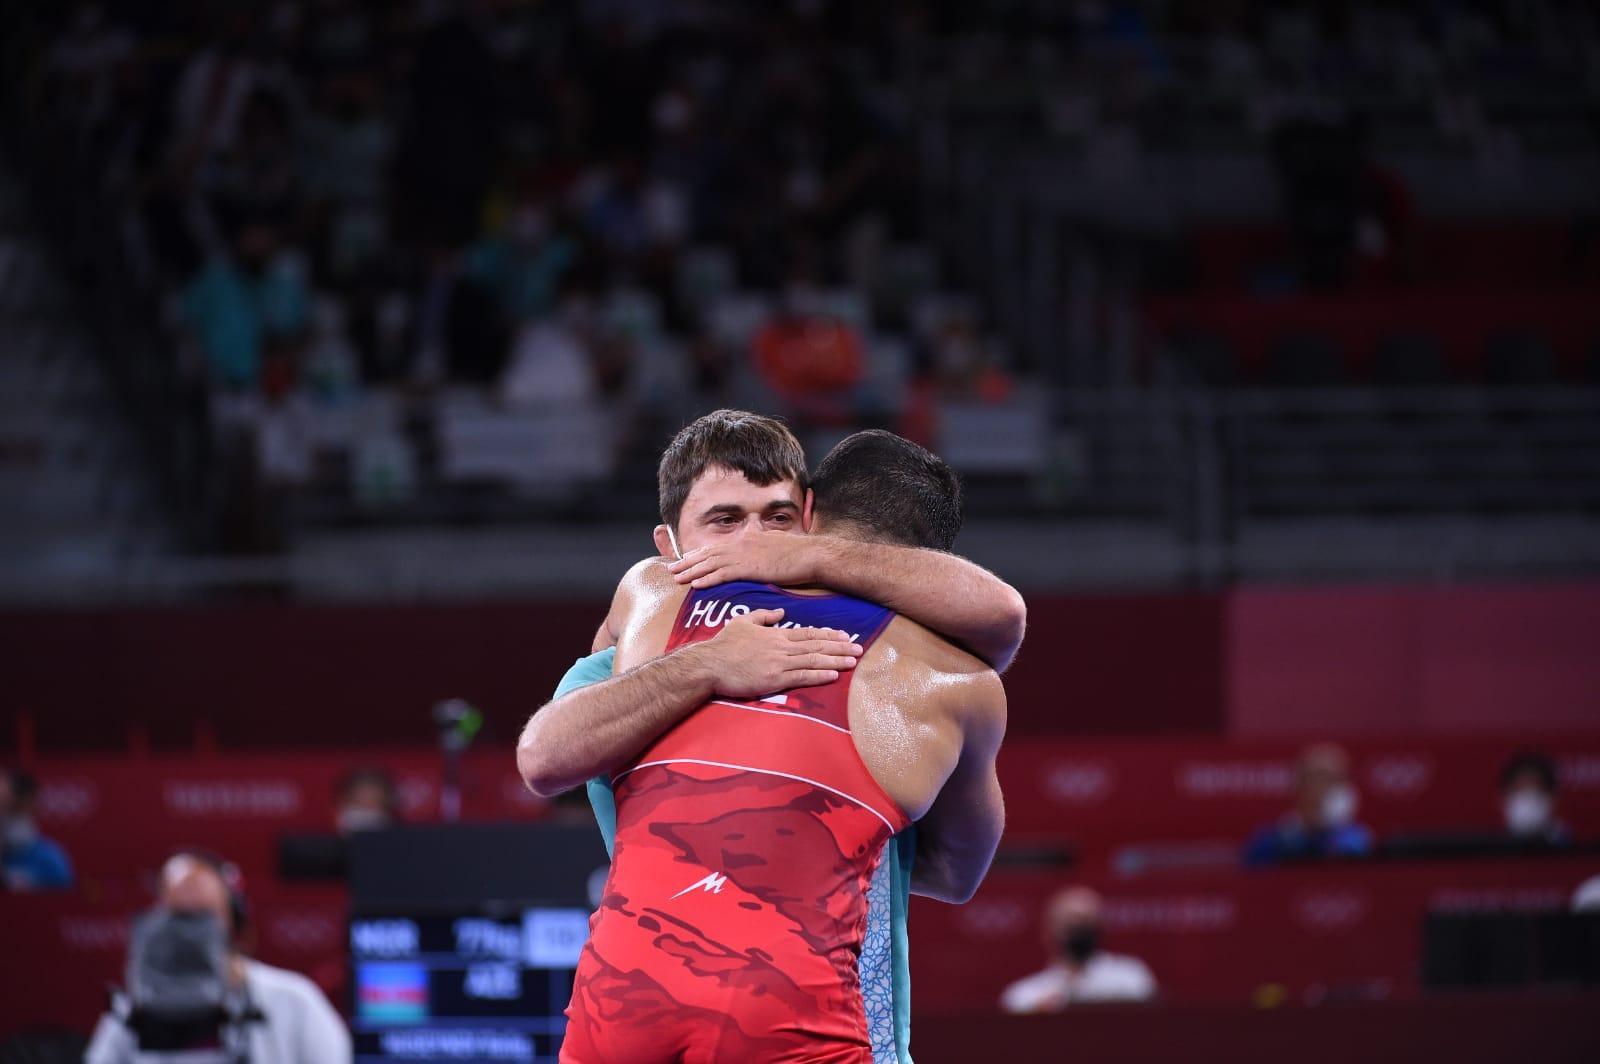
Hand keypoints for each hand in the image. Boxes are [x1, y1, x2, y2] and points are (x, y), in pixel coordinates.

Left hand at [668, 531, 821, 589]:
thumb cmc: (799, 555)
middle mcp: (742, 544)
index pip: (717, 547)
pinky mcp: (751, 568)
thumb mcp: (776, 546)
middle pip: (709, 554)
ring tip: (676, 578)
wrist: (812, 555)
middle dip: (688, 562)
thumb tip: (756, 556)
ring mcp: (745, 555)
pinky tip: (695, 585)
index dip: (699, 554)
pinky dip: (707, 579)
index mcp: (747, 539)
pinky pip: (723, 574)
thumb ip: (761, 550)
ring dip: (691, 571)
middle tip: (671, 569)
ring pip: (711, 564)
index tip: (685, 559)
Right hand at [688, 607, 861, 697]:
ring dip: (836, 660)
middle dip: (840, 647)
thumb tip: (780, 612)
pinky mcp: (774, 680)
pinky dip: (820, 675)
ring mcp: (779, 664)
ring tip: (853, 660)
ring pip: (813, 660)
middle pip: (816, 645)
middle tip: (859, 648)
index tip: (845, 635)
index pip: (808, 633)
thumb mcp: (742, 622)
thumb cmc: (723, 645)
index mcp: (775, 634)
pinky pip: (802, 676)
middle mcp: (782, 647)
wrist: (710, 664)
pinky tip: (834, 674)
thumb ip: (763, 616)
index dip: (828, 634)